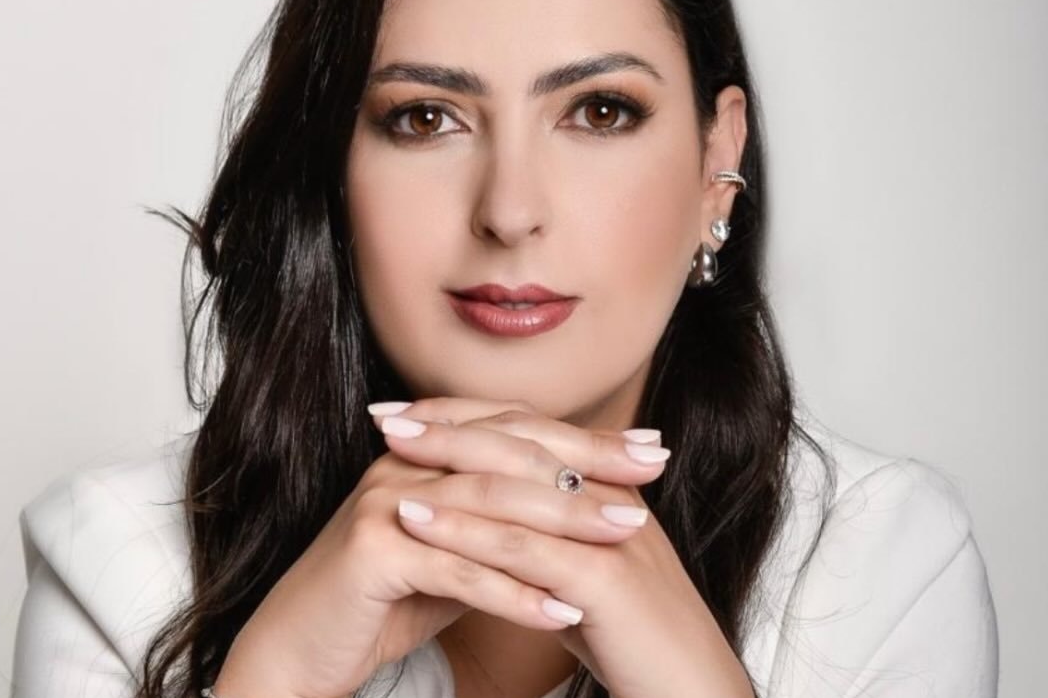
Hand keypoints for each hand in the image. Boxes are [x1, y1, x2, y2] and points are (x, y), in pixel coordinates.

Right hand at [212, 398, 665, 697]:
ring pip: (492, 506)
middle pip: (512, 454)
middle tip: (653, 473)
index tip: (648, 449)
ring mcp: (385, 501)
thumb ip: (498, 522)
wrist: (297, 649)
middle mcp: (405, 461)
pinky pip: (459, 570)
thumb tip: (569, 507)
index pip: (519, 431)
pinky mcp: (372, 550)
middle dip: (588, 463)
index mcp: (426, 450)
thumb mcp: (452, 548)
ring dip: (565, 522)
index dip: (586, 439)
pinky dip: (516, 593)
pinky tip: (566, 611)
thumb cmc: (380, 600)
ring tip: (626, 534)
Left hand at [374, 399, 755, 697]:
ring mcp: (609, 531)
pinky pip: (521, 547)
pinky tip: (414, 521)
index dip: (469, 416)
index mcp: (607, 486)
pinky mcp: (604, 578)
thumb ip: (551, 535)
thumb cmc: (634, 637)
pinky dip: (463, 529)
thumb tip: (500, 519)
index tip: (410, 411)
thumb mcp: (588, 569)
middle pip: (520, 439)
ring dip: (447, 464)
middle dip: (448, 424)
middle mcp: (610, 494)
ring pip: (516, 485)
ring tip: (389, 451)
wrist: (694, 690)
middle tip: (387, 415)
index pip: (529, 429)